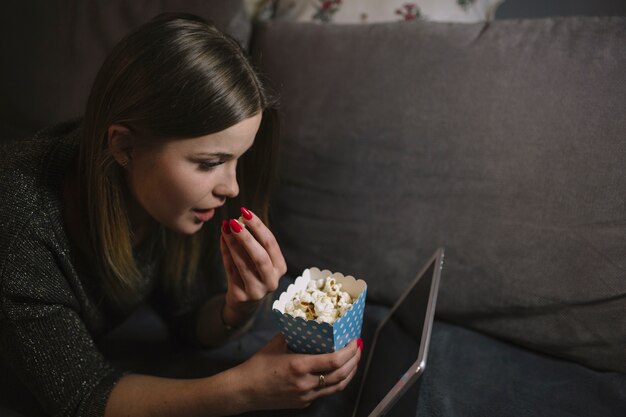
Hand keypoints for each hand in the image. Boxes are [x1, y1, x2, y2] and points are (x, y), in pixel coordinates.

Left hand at [220, 207, 286, 324]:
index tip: (246, 212)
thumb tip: (239, 219)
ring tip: (225, 227)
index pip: (270, 243)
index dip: (258, 227)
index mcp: (280, 268)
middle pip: (260, 256)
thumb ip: (253, 242)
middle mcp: (271, 281)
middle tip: (234, 221)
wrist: (244, 303)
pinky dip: (226, 253)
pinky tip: (222, 239)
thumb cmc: (253, 273)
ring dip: (232, 243)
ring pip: (243, 264)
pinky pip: (231, 270)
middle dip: (246, 236)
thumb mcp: (258, 259)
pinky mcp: (241, 296)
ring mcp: (257, 291)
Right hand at [236, 333, 362, 410]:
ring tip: (354, 360)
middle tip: (358, 347)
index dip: (349, 352)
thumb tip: (309, 322)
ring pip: (337, 386)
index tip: (355, 341)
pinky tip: (338, 371)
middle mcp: (305, 384)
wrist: (244, 390)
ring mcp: (306, 396)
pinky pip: (325, 392)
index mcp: (299, 366)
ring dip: (349, 372)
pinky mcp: (304, 403)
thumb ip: (295, 334)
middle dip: (354, 360)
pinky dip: (336, 381)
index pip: (334, 361)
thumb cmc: (258, 366)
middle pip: (341, 374)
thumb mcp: (277, 344)